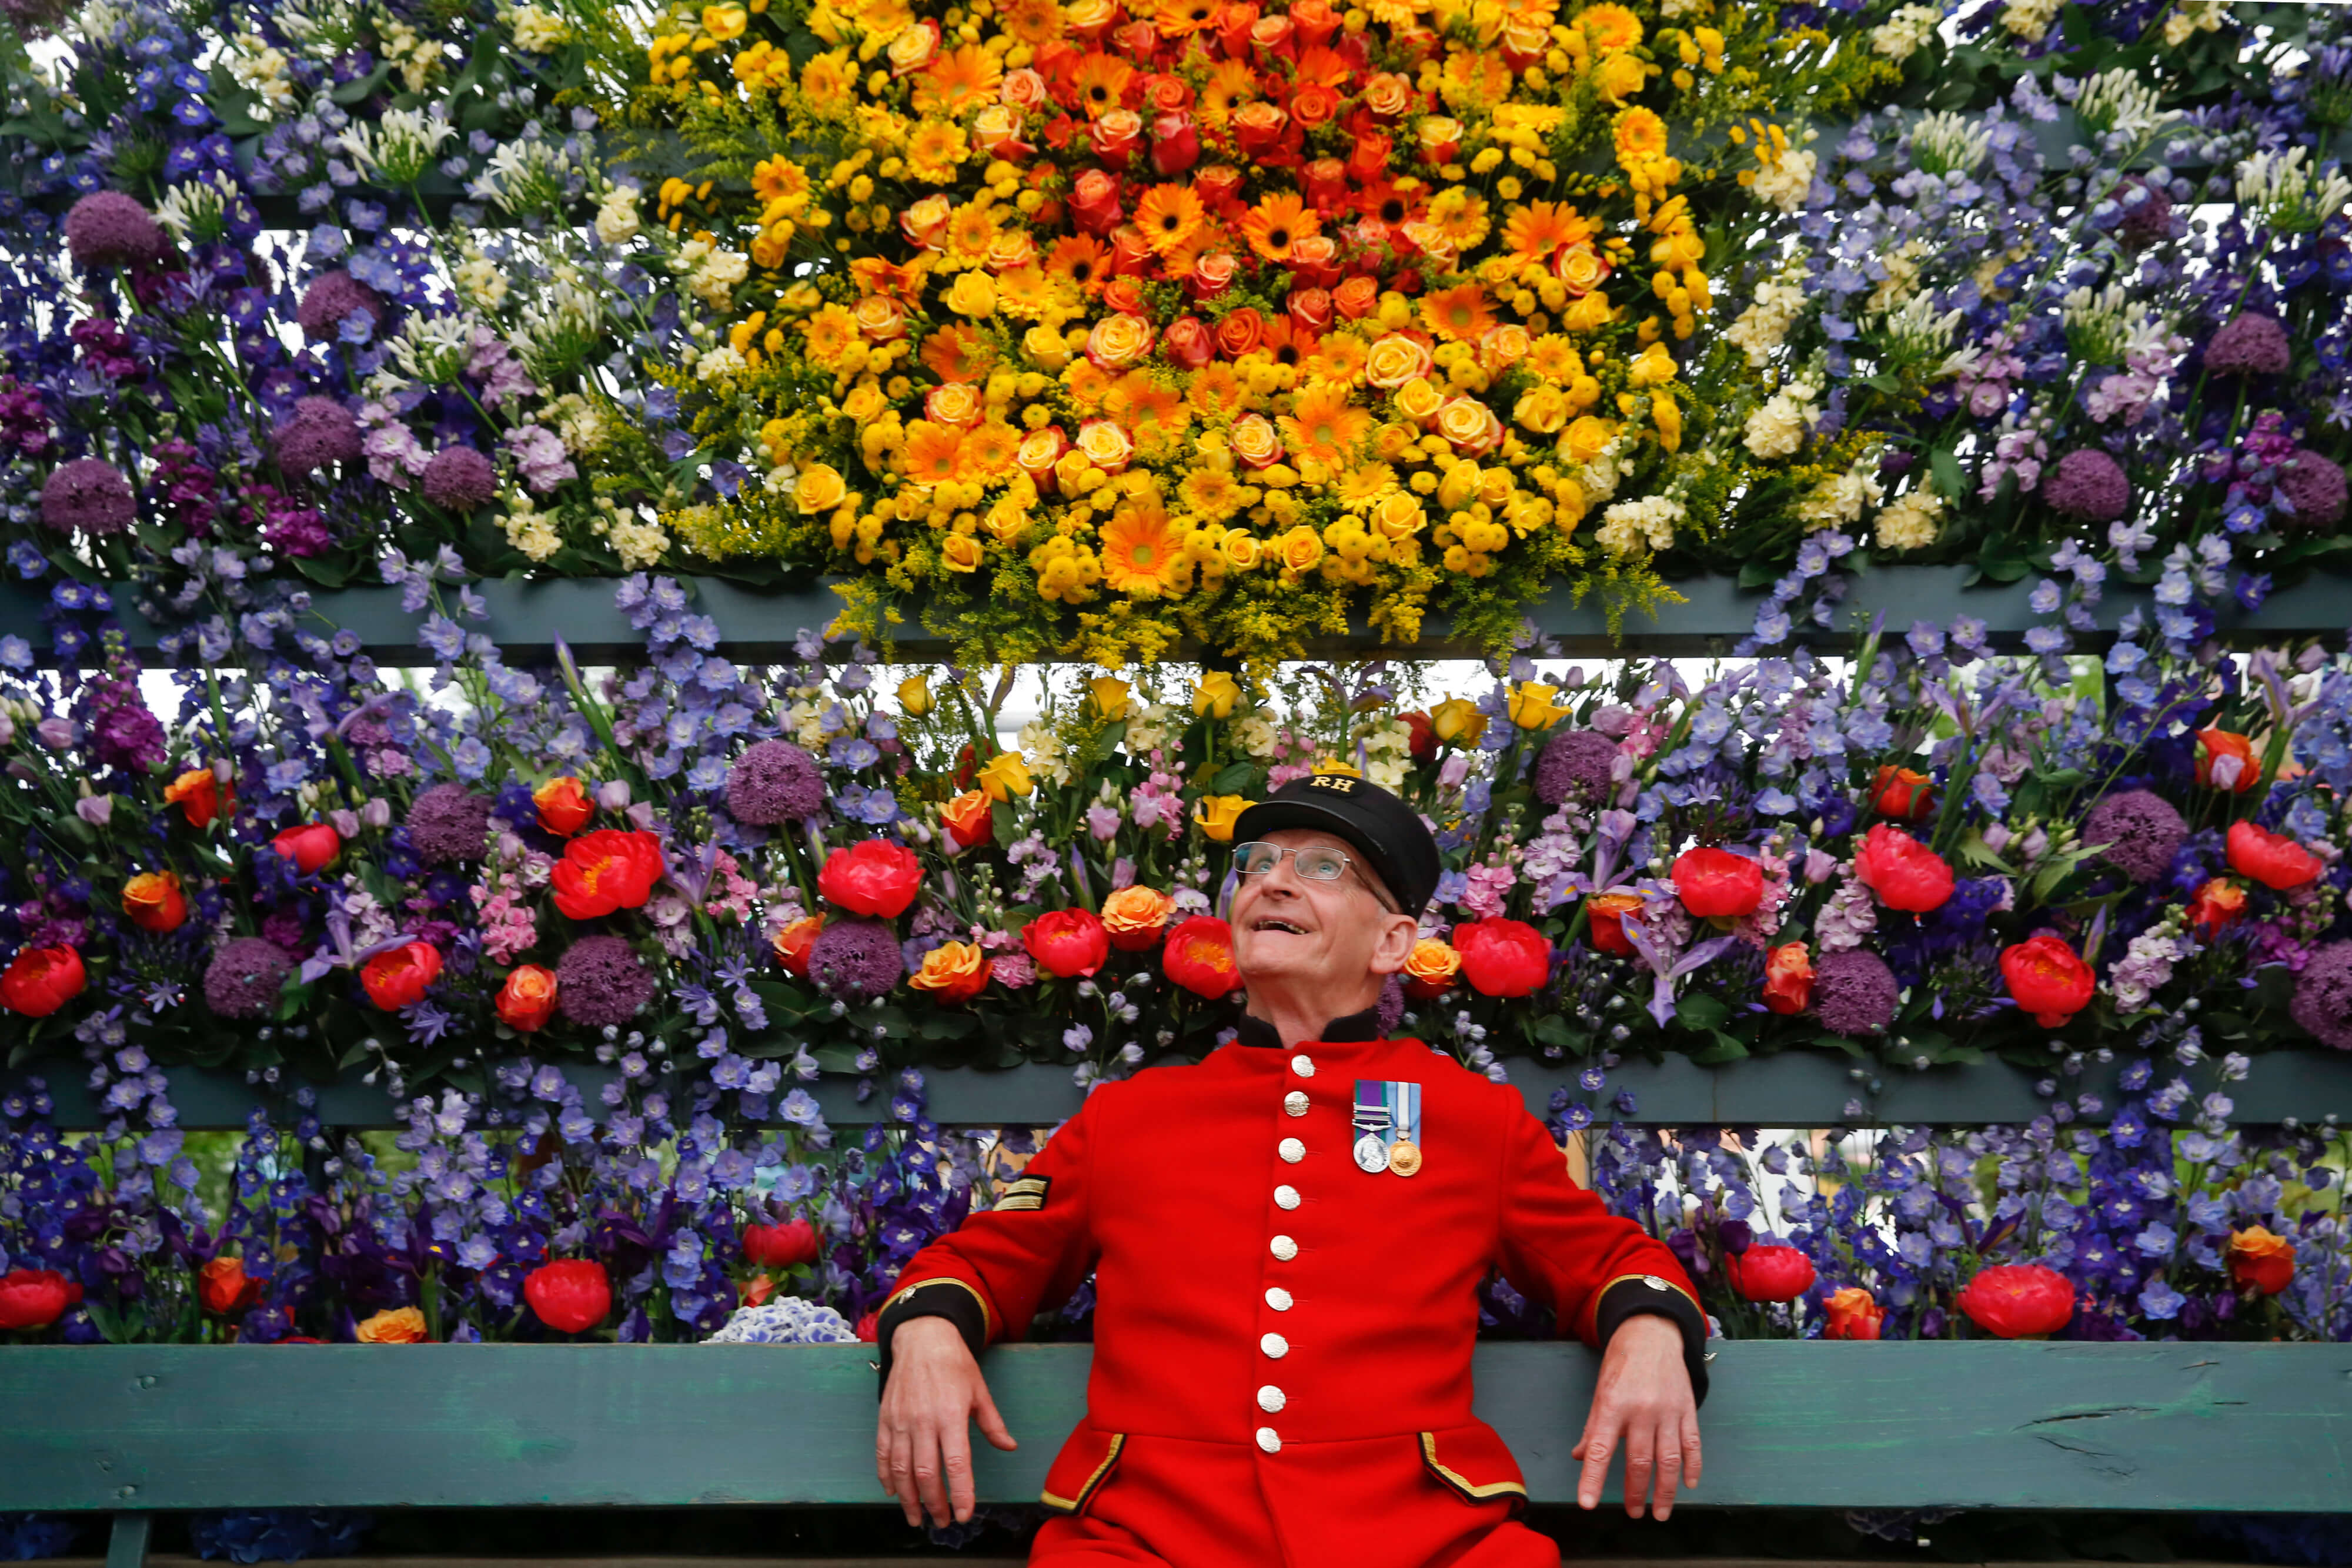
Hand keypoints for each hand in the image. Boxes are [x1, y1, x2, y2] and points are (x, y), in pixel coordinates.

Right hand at [876, 1315, 1017, 1528]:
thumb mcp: (979, 1391)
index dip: (960, 1493)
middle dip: (934, 1503)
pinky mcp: (885, 1417)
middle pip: (926, 1473)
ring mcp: (901, 1420)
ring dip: (908, 1498)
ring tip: (916, 1517)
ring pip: (901, 1469)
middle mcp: (924, 1420)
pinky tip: (893, 1492)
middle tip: (941, 1522)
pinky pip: (883, 1453)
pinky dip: (886, 1476)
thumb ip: (992, 1423)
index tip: (964, 1515)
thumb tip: (1009, 1447)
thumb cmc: (955, 1364)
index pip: (956, 1463)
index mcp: (952, 1415)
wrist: (922, 1337)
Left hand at [1570, 1314, 1700, 1520]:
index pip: (1599, 1449)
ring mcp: (1668, 1410)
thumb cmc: (1621, 1363)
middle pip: (1639, 1461)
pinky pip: (1693, 1443)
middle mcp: (1641, 1410)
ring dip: (1665, 1491)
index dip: (1592, 1478)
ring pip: (1668, 1459)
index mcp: (1612, 1405)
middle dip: (1635, 1493)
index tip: (1588, 1503)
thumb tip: (1580, 1457)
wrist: (1652, 1332)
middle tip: (1633, 1513)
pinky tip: (1689, 1485)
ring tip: (1660, 1512)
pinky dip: (1693, 1467)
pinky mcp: (1687, 1409)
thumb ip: (1592, 1427)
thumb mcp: (1600, 1391)